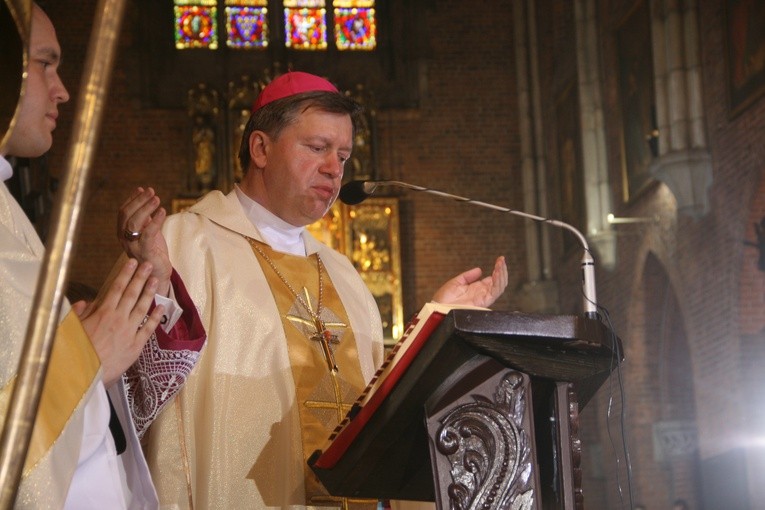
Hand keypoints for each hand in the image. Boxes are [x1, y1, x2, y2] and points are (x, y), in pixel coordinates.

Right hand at [75, 258, 164, 386]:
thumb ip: (80, 313)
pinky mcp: (137, 345)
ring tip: (156, 280)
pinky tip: (161, 307)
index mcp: (103, 312)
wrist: (85, 374)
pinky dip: (156, 317)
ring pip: (142, 307)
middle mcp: (119, 318)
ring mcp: (130, 331)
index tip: (132, 263)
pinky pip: (149, 328)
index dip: (125, 274)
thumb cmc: (76, 351)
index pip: (117, 288)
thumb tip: (85, 302)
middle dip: (140, 277)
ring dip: (150, 292)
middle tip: (148, 265)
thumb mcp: (73, 328)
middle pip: (132, 294)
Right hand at [118, 187, 171, 295]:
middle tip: (152, 192)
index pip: (123, 212)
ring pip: (134, 222)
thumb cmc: (153, 251)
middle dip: (139, 201)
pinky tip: (162, 212)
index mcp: (123, 232)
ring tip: (157, 199)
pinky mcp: (144, 252)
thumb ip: (145, 215)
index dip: (132, 199)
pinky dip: (155, 221)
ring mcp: (132, 246)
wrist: (157, 274)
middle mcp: (124, 238)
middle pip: (126, 215)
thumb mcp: (148, 230)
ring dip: (145, 208)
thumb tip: (144, 192)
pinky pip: (147, 233)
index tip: (143, 189)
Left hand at [431, 256, 507, 307]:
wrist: (438, 307)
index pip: (493, 279)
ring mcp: (483, 298)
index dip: (498, 270)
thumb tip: (479, 270)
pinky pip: (494, 292)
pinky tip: (497, 273)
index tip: (500, 259)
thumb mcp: (457, 282)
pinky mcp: (482, 302)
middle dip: (502, 270)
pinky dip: (498, 282)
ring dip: (502, 275)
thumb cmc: (444, 298)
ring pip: (499, 287)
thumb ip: (468, 276)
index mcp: (477, 289)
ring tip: (500, 264)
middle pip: (499, 282)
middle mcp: (482, 293)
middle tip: (502, 260)